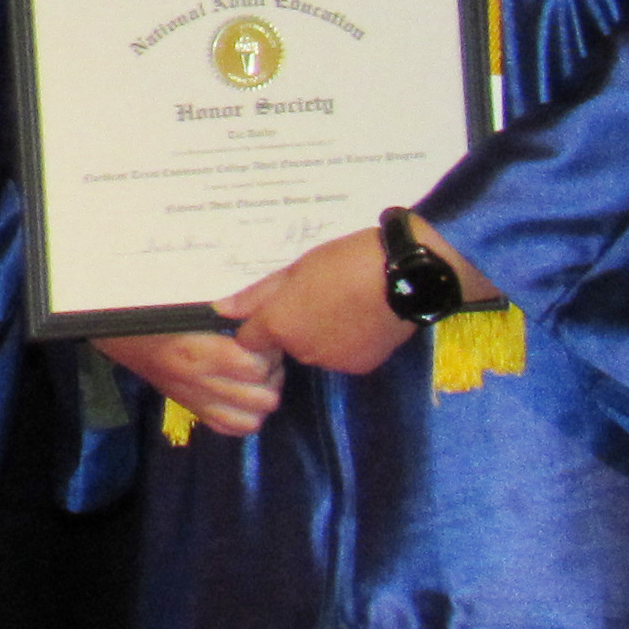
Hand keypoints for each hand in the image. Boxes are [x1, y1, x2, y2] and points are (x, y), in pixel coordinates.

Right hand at [97, 329, 285, 435]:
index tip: (264, 337)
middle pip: (262, 397)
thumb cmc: (159, 313)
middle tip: (266, 356)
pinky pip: (232, 428)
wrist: (121, 335)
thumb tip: (266, 314)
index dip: (269, 352)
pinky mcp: (194, 411)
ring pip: (253, 419)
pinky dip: (246, 416)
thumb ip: (232, 311)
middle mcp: (199, 383)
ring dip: (263, 398)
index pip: (254, 367)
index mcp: (198, 353)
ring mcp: (196, 402)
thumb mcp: (193, 307)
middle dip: (273, 376)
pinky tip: (244, 395)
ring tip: (259, 377)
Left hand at [220, 226, 434, 377]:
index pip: (248, 341)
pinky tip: (363, 316)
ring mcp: (331, 362)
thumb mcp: (297, 268)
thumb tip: (222, 309)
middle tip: (317, 295)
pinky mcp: (360, 366)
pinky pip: (343, 356)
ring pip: (315, 350)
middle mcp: (300, 351)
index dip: (259, 325)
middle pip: (285, 344)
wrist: (406, 274)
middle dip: (294, 326)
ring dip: (321, 334)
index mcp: (279, 325)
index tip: (274, 310)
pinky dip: (348, 341)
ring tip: (345, 302)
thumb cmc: (347, 261)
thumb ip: (257, 294)